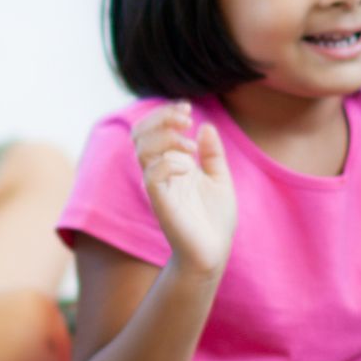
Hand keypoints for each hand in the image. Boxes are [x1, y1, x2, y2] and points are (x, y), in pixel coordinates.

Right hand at [131, 103, 235, 275]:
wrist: (214, 252)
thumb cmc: (215, 220)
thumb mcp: (220, 179)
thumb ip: (213, 154)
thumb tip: (206, 126)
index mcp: (171, 164)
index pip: (152, 129)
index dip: (164, 113)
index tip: (187, 108)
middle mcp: (160, 172)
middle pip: (140, 133)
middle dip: (160, 117)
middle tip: (186, 117)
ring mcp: (159, 187)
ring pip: (142, 149)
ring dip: (166, 136)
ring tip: (190, 146)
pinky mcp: (162, 203)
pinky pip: (152, 175)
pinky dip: (169, 162)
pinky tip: (189, 168)